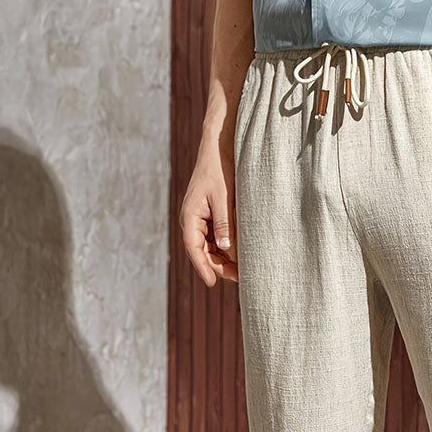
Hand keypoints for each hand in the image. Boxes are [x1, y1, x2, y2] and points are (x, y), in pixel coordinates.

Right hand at [180, 138, 238, 286]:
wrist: (218, 149)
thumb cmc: (219, 170)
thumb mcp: (223, 197)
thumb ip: (224, 223)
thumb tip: (225, 248)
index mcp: (190, 215)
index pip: (193, 248)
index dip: (202, 267)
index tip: (212, 283)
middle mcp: (192, 220)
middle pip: (201, 252)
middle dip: (218, 266)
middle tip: (239, 278)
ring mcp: (200, 220)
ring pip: (209, 248)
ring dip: (222, 260)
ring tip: (242, 271)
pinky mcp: (209, 217)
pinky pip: (214, 239)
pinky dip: (225, 249)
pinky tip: (239, 256)